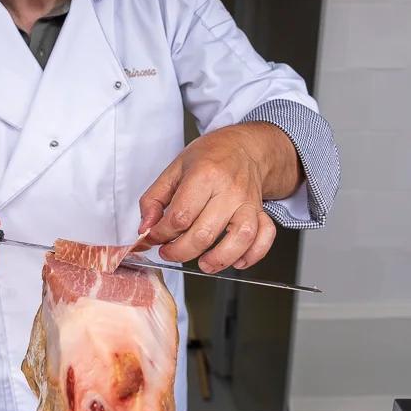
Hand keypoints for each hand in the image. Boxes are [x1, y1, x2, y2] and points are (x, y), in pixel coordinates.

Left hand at [137, 123, 296, 271]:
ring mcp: (248, 202)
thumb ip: (154, 199)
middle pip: (205, 233)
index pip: (180, 216)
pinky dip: (253, 255)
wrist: (244, 147)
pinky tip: (236, 261)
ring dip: (220, 259)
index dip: (161, 234)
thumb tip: (146, 229)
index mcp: (204, 175)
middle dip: (181, 251)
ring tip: (203, 264)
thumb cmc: (209, 157)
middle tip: (170, 252)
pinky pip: (265, 237)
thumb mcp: (174, 169)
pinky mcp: (261, 212)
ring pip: (240, 238)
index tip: (154, 237)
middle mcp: (229, 190)